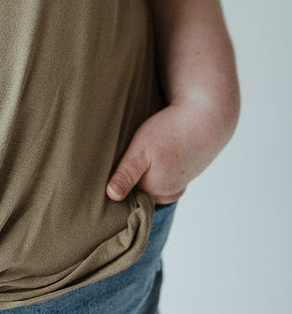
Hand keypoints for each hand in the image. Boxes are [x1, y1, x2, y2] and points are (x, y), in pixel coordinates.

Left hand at [106, 101, 222, 205]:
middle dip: (129, 177)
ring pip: (151, 183)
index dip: (114, 179)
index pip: (124, 193)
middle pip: (138, 190)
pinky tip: (157, 156)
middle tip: (127, 154)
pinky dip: (158, 170)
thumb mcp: (141, 150)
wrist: (206, 117)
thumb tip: (112, 196)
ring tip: (143, 154)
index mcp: (153, 189)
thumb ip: (126, 174)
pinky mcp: (184, 176)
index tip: (107, 167)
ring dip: (145, 172)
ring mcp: (178, 185)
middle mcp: (167, 193)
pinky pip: (164, 178)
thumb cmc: (171, 131)